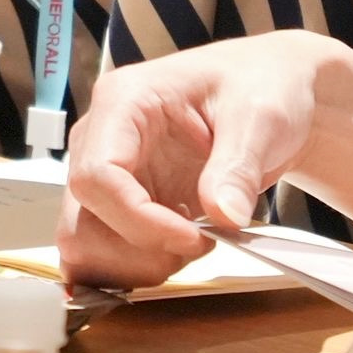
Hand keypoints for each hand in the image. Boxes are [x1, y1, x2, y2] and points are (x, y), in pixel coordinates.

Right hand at [57, 30, 340, 287]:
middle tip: (198, 246)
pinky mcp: (119, 203)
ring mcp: (106, 174)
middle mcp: (100, 139)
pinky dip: (134, 267)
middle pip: (81, 218)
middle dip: (138, 251)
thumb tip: (223, 217)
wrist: (270, 92)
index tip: (196, 239)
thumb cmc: (259, 85)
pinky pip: (102, 251)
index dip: (140, 221)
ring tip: (193, 246)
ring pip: (84, 243)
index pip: (98, 176)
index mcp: (123, 102)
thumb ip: (238, 165)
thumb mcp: (260, 116)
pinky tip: (176, 255)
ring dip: (137, 264)